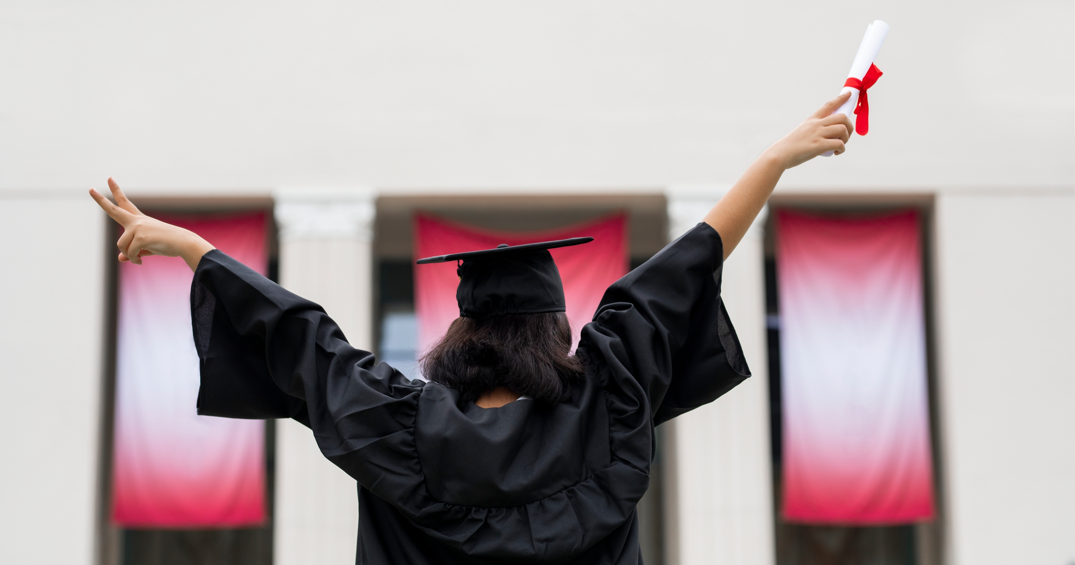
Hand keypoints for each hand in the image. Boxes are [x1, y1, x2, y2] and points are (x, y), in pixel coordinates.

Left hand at [89, 178, 214, 269]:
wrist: (183, 243)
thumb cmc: (168, 244)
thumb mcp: (147, 248)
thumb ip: (132, 251)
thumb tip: (121, 258)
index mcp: (139, 220)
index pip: (124, 203)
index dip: (116, 191)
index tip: (109, 178)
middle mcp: (136, 221)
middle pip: (114, 210)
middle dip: (100, 200)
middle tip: (90, 189)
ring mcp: (138, 227)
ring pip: (121, 245)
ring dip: (129, 254)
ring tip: (138, 259)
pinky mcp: (141, 237)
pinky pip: (130, 253)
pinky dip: (134, 259)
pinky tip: (140, 261)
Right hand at [765, 92, 854, 168]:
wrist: (780, 154)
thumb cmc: (791, 146)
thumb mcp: (802, 131)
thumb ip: (815, 130)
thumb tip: (829, 134)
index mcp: (812, 120)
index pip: (829, 105)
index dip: (840, 98)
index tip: (848, 94)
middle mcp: (816, 124)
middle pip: (842, 117)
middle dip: (849, 126)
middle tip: (846, 136)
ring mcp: (818, 134)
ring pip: (843, 129)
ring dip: (846, 138)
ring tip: (840, 145)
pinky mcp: (819, 145)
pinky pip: (839, 144)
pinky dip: (842, 149)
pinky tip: (837, 152)